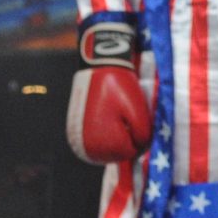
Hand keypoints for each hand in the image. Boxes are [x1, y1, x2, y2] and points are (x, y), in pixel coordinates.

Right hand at [67, 20, 152, 165]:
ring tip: (116, 113)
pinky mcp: (74, 131)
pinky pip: (94, 141)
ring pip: (106, 147)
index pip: (131, 152)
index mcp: (105, 144)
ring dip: (115, 136)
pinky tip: (107, 117)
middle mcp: (87, 147)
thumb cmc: (121, 88)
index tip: (137, 117)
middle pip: (117, 152)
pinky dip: (103, 134)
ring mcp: (78, 139)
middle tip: (126, 114)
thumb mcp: (139, 112)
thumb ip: (143, 136)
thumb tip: (140, 149)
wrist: (98, 66)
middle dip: (126, 137)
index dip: (139, 136)